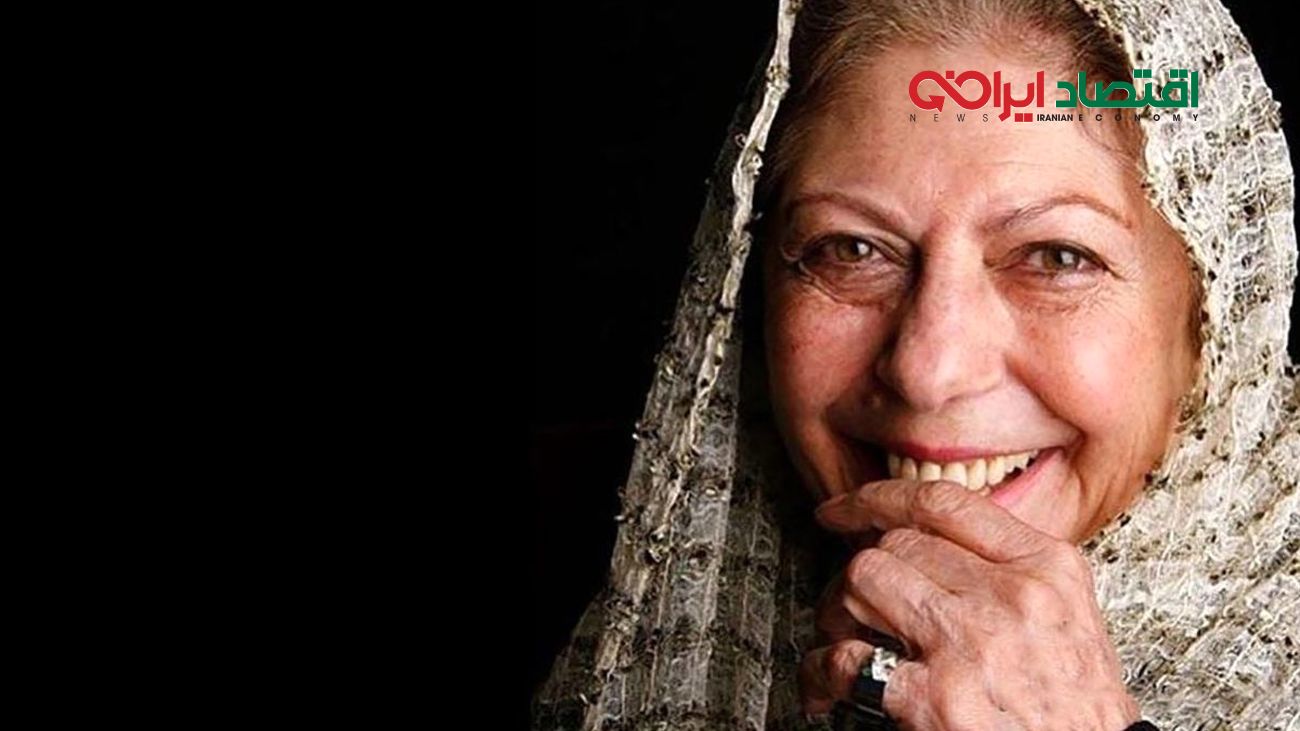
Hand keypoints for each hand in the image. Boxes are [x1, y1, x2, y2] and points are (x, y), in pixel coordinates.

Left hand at [801, 478, 1140, 729]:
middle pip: (894, 543)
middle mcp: (1009, 597)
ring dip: (839, 612)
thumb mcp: (1068, 619)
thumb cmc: (1077, 714)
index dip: (878, 497)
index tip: (847, 508)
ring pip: (862, 582)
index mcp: (1046, 569)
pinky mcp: (932, 698)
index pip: (944, 501)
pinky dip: (822, 672)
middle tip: (850, 603)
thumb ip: (1009, 572)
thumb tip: (929, 545)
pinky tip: (829, 687)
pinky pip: (845, 658)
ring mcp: (969, 644)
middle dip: (860, 571)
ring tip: (846, 642)